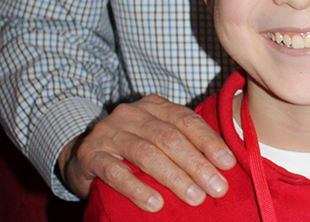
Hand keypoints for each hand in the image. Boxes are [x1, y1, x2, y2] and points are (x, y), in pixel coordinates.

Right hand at [58, 94, 235, 211]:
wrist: (81, 154)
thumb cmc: (130, 149)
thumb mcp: (156, 137)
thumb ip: (183, 142)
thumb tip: (223, 165)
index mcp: (154, 106)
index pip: (186, 120)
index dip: (209, 141)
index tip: (228, 163)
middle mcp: (132, 114)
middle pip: (170, 138)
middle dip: (197, 164)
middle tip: (217, 188)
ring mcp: (109, 132)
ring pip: (147, 153)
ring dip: (174, 177)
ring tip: (195, 198)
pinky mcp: (90, 155)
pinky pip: (115, 172)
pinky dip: (137, 188)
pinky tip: (154, 204)